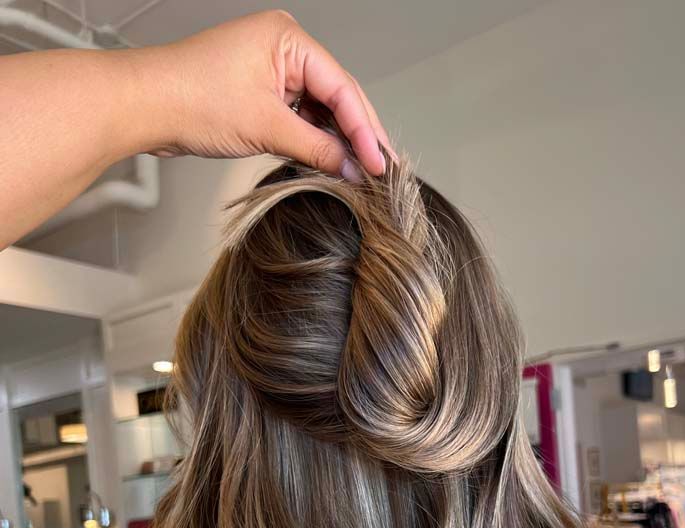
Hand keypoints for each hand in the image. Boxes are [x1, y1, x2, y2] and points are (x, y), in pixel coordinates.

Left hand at [132, 10, 389, 178]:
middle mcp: (284, 48)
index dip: (365, 130)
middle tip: (380, 170)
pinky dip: (314, 139)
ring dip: (337, 140)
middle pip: (336, 95)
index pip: (342, 88)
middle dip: (358, 134)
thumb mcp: (265, 127)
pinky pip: (299, 116)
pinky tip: (329, 161)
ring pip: (319, 108)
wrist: (145, 106)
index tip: (380, 164)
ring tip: (359, 172)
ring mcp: (272, 69)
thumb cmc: (191, 99)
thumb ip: (315, 148)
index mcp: (289, 39)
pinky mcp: (260, 91)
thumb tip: (351, 168)